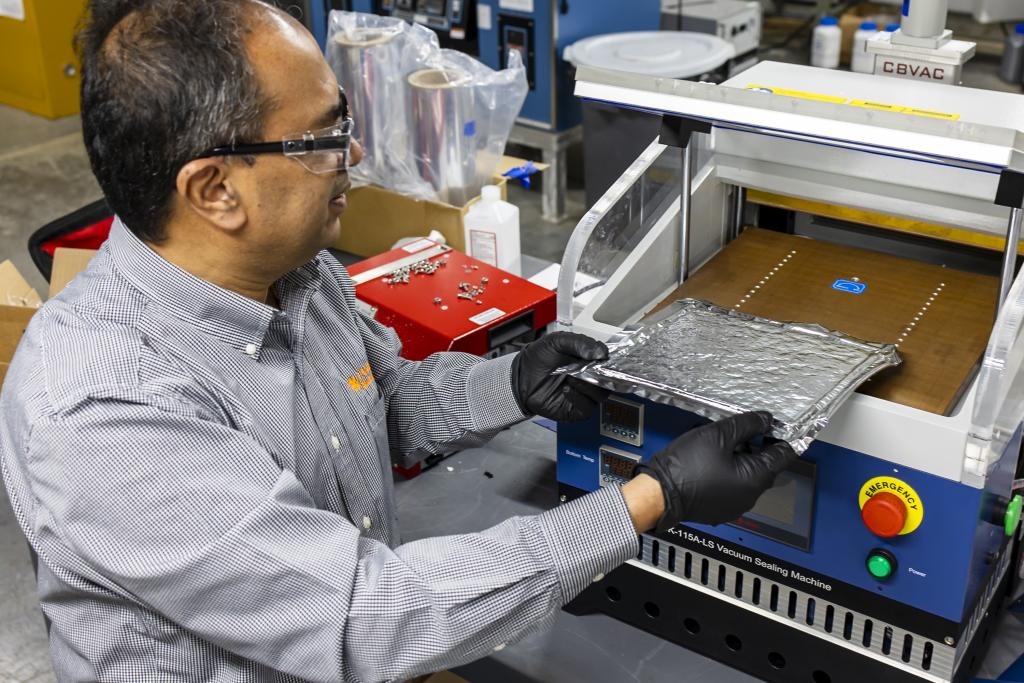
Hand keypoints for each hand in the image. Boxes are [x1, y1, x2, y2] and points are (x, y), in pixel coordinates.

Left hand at [510, 332, 609, 420]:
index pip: (611, 364)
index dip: (612, 362)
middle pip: (610, 381)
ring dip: (588, 386)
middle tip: (590, 368)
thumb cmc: (539, 358)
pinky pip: (587, 408)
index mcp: (590, 361)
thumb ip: (580, 343)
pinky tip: (566, 389)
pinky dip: (578, 398)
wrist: (521, 375)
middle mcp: (590, 378)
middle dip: (602, 375)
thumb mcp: (558, 341)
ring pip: (601, 395)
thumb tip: (601, 352)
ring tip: (572, 377)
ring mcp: (584, 394)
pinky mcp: (576, 409)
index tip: (606, 358)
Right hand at [635, 411, 796, 530]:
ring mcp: (735, 506)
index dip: (782, 436)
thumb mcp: (718, 435)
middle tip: (738, 432)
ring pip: (748, 477)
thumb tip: (765, 419)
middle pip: (765, 466)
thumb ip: (747, 424)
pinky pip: (733, 489)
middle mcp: (750, 497)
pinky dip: (728, 476)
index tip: (778, 426)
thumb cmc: (686, 466)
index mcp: (756, 478)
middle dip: (755, 447)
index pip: (785, 455)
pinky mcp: (720, 510)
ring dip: (740, 462)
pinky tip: (710, 465)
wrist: (659, 493)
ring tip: (719, 448)